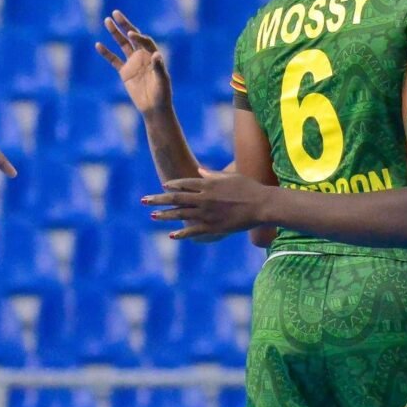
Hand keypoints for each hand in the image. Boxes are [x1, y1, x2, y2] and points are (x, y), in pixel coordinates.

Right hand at [96, 10, 172, 116]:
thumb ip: (159, 67)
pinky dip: (106, 53)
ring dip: (115, 33)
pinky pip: (113, 60)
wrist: (154, 108)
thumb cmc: (162, 95)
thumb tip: (156, 55)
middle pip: (132, 36)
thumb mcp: (162, 81)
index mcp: (153, 55)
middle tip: (115, 13)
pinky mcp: (125, 72)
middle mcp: (143, 56)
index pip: (144, 41)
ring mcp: (133, 63)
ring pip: (122, 44)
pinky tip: (98, 44)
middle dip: (124, 24)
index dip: (138, 36)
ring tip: (106, 21)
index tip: (130, 33)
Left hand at [143, 169, 270, 240]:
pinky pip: (193, 231)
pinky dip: (182, 233)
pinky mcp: (213, 227)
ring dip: (165, 215)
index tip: (163, 186)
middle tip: (144, 200)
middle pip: (175, 198)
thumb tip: (200, 171)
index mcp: (207, 184)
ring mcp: (207, 214)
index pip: (183, 183)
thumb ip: (212, 175)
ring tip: (152, 216)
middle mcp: (203, 198)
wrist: (262, 205)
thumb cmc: (249, 188)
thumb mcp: (230, 176)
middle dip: (158, 199)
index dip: (172, 185)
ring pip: (180, 214)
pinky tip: (172, 235)